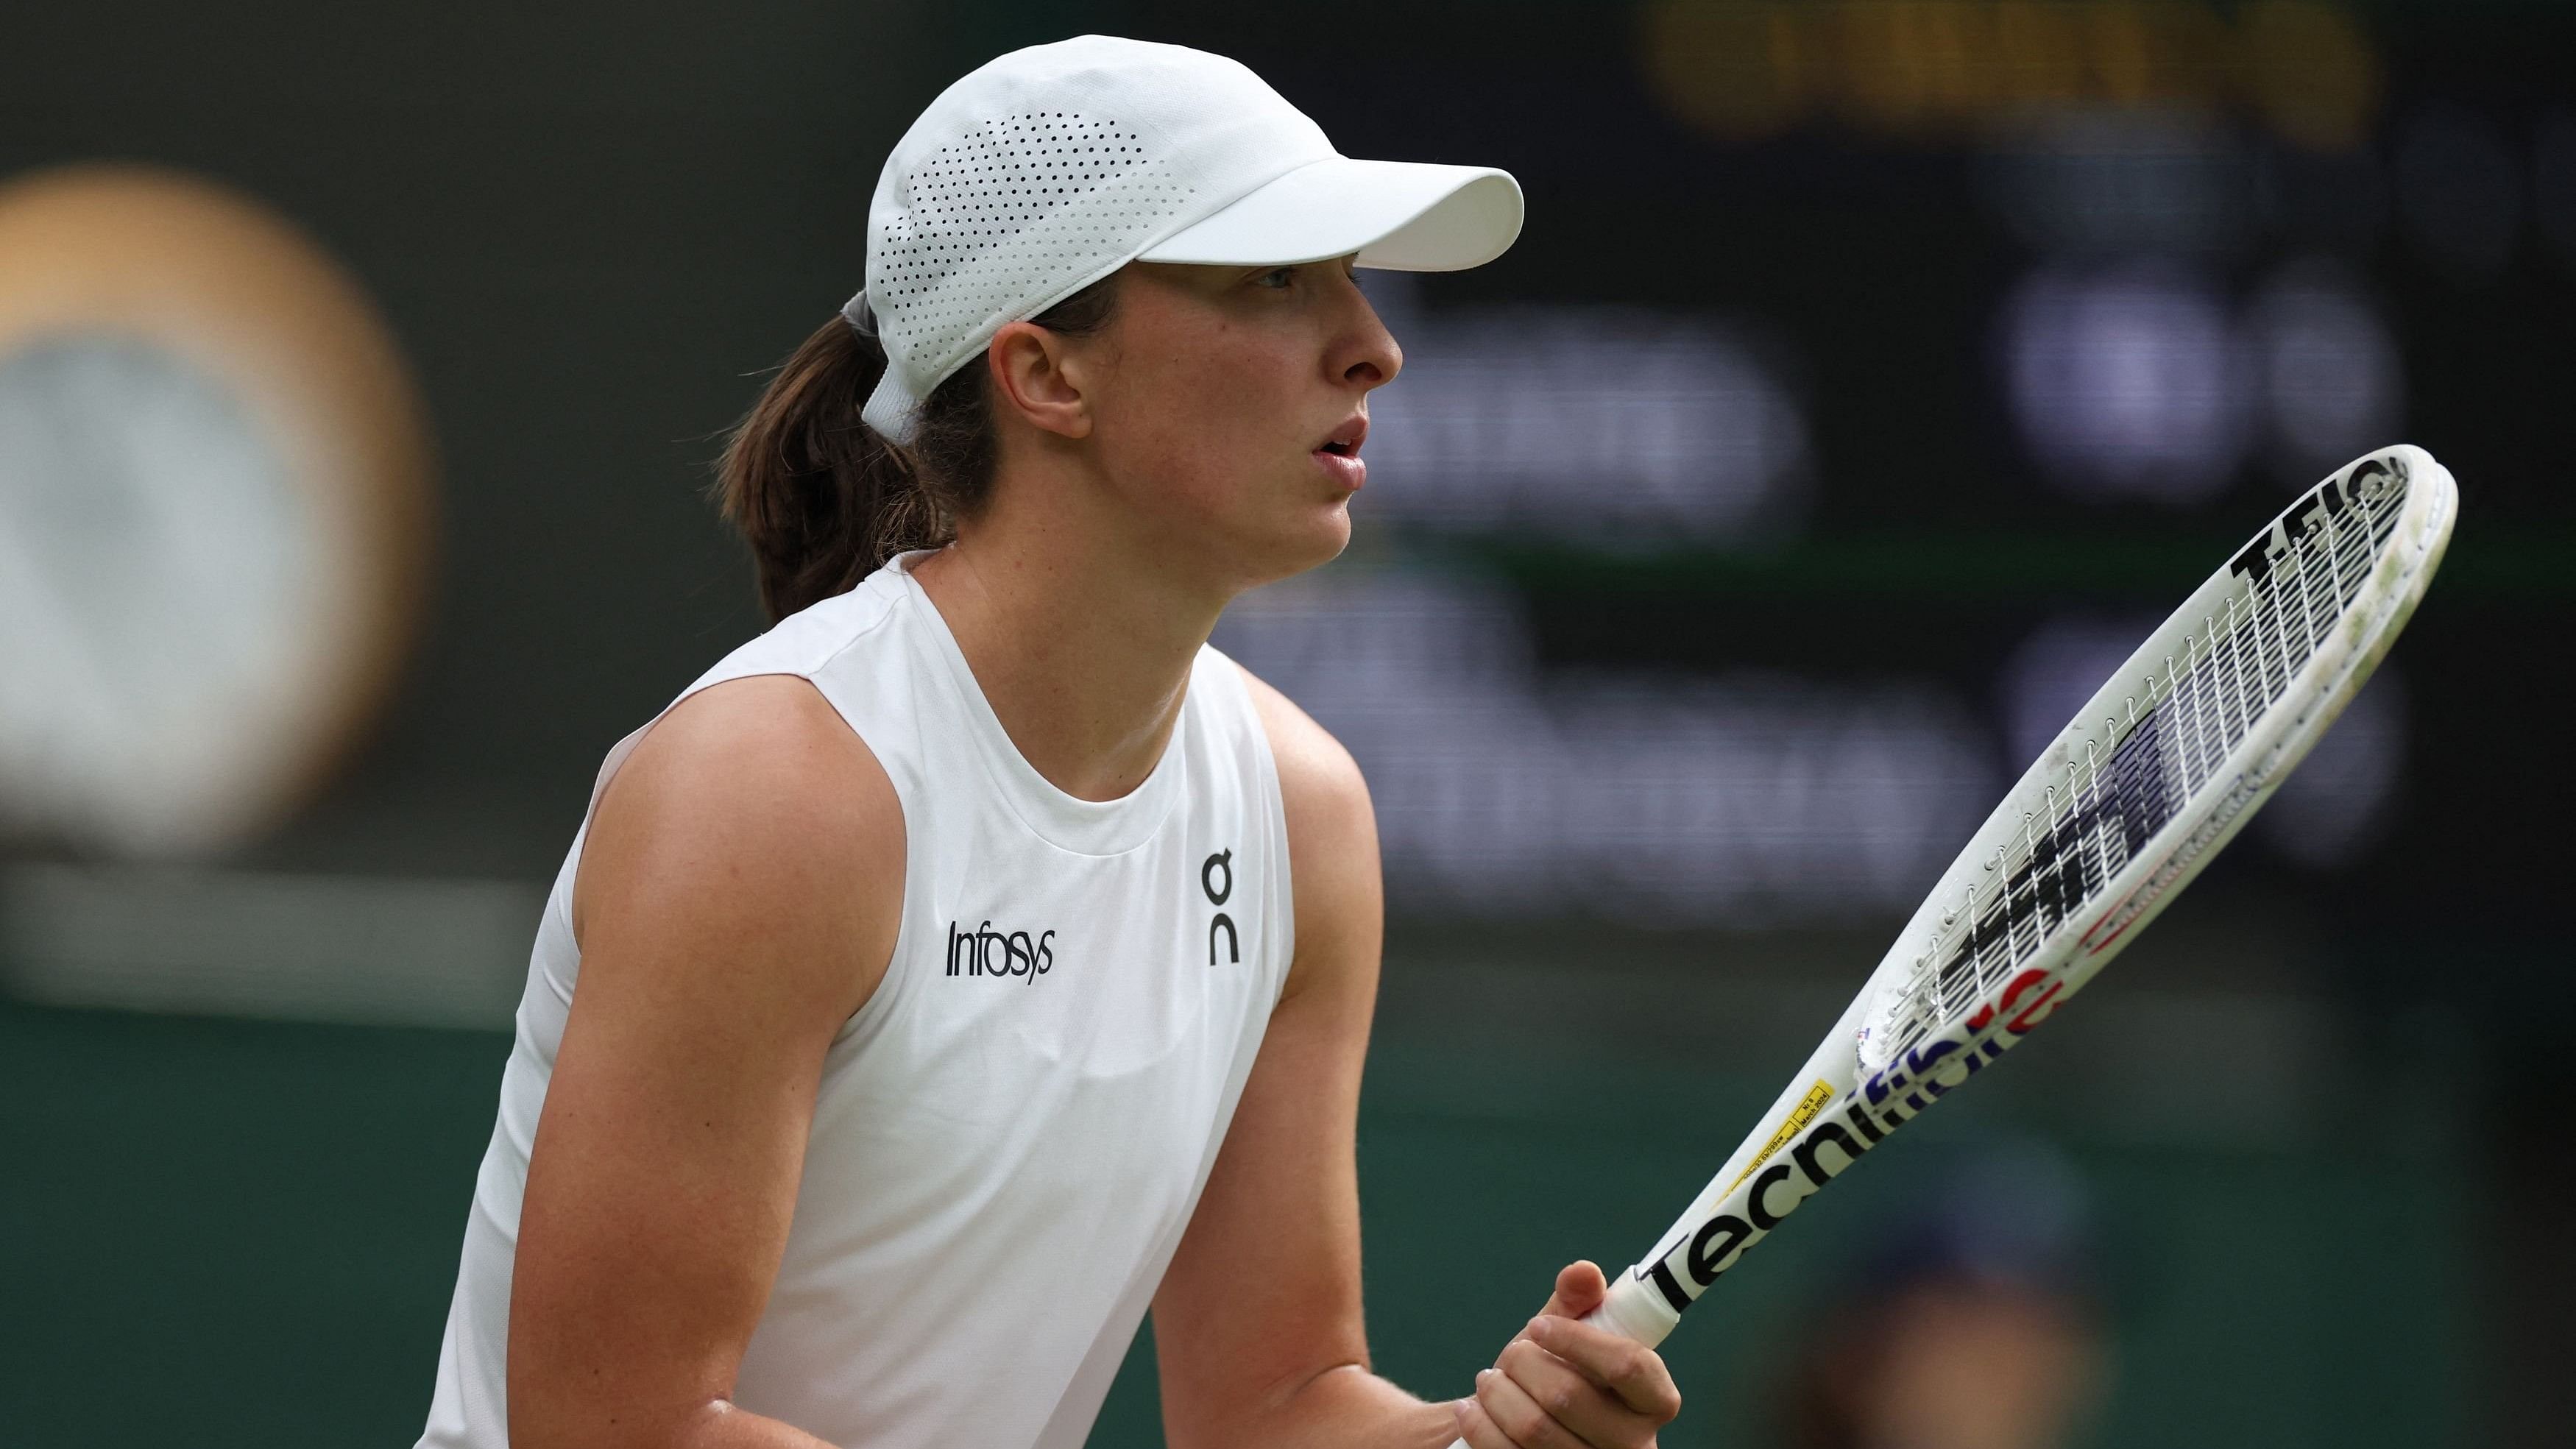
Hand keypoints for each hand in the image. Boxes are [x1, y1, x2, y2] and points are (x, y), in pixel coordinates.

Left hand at [1451, 1261, 1681, 1448]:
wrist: (1518, 1433)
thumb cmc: (1551, 1378)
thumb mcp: (1565, 1338)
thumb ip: (1577, 1303)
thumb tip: (1583, 1272)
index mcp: (1654, 1400)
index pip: (1630, 1365)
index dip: (1578, 1340)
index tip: (1538, 1326)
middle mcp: (1635, 1446)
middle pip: (1569, 1395)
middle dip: (1523, 1363)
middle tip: (1509, 1356)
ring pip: (1534, 1428)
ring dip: (1497, 1394)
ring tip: (1488, 1381)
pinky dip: (1480, 1425)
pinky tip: (1472, 1409)